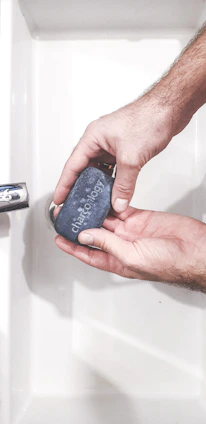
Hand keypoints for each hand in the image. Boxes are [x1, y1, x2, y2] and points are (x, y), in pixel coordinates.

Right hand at [54, 94, 174, 212]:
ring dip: (99, 186)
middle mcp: (99, 141)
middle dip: (80, 188)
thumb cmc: (149, 119)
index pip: (72, 166)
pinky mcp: (124, 149)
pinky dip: (112, 182)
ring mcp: (112, 145)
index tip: (59, 199)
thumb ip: (124, 185)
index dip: (64, 185)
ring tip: (94, 203)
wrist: (170, 109)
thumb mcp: (131, 158)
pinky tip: (113, 193)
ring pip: (100, 171)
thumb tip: (118, 202)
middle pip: (84, 169)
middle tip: (76, 205)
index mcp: (92, 137)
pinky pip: (113, 170)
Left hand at [55, 207, 205, 290]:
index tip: (59, 238)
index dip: (72, 247)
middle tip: (66, 215)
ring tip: (79, 203)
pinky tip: (100, 196)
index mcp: (118, 260)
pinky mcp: (140, 217)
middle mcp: (122, 245)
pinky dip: (111, 202)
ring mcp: (131, 231)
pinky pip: (121, 208)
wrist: (193, 249)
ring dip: (93, 211)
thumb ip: (108, 245)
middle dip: (80, 225)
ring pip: (106, 218)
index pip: (89, 253)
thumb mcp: (132, 257)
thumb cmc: (170, 264)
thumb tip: (86, 236)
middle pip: (94, 233)